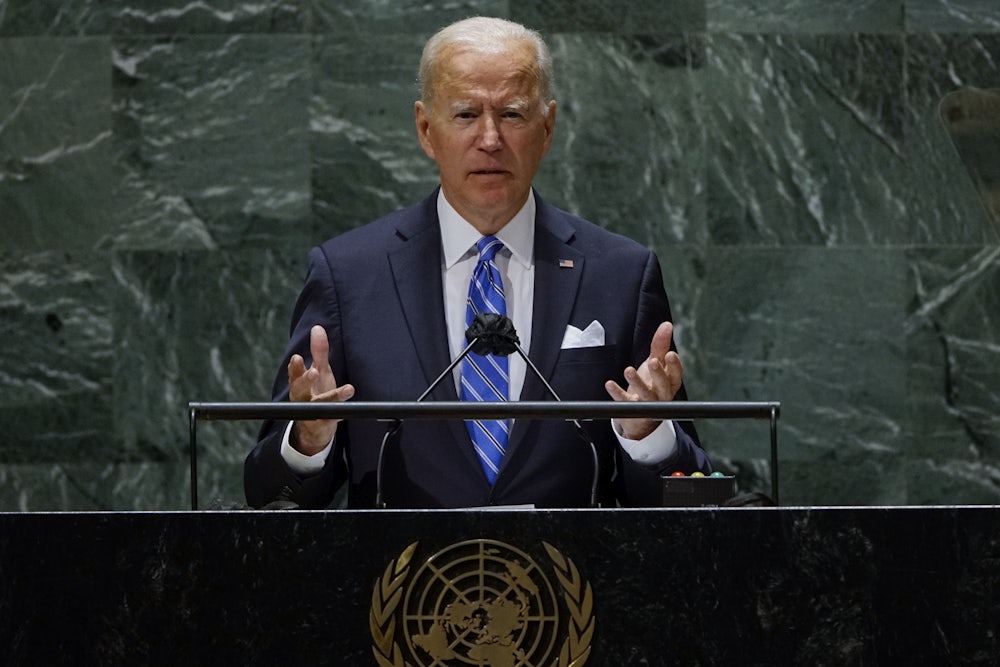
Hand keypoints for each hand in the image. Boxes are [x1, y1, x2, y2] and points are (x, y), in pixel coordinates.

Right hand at [287, 325, 354, 454]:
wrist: (314, 427)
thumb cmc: (316, 393)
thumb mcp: (319, 371)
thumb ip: (318, 352)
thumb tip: (317, 328)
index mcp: (299, 383)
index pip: (294, 373)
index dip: (295, 367)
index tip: (297, 357)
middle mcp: (302, 398)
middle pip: (300, 389)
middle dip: (305, 380)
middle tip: (314, 372)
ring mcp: (312, 412)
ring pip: (319, 405)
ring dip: (332, 397)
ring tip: (348, 390)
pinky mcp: (324, 424)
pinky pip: (332, 419)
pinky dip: (340, 414)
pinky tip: (348, 408)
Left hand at [605, 321, 682, 439]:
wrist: (641, 415)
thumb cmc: (652, 384)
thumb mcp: (656, 363)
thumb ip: (661, 345)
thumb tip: (667, 325)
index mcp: (670, 382)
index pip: (676, 374)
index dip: (674, 365)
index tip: (671, 354)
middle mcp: (662, 394)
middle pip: (662, 384)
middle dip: (658, 373)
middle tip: (653, 361)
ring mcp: (647, 404)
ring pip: (645, 394)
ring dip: (637, 382)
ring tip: (628, 370)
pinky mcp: (632, 410)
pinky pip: (625, 402)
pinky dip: (617, 393)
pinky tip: (610, 384)